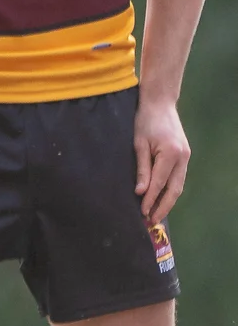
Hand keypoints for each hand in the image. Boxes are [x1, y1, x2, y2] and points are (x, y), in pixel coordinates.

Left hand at [134, 96, 189, 226]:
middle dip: (163, 207)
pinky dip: (171, 191)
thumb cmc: (145, 121)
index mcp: (170, 154)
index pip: (159, 184)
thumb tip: (141, 192)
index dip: (150, 200)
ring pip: (179, 185)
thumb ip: (142, 169)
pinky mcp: (184, 156)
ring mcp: (186, 157)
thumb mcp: (139, 144)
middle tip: (151, 221)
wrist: (160, 104)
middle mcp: (182, 157)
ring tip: (156, 215)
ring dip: (168, 201)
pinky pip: (178, 178)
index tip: (142, 213)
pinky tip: (161, 199)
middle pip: (174, 189)